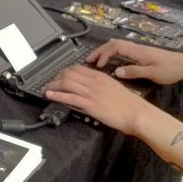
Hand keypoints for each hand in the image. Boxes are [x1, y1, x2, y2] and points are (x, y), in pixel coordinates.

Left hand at [44, 64, 161, 135]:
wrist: (136, 113)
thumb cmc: (129, 104)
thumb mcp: (113, 88)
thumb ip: (101, 85)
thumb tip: (90, 88)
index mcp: (100, 76)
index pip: (77, 68)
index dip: (64, 71)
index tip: (59, 77)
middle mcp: (94, 81)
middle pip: (69, 74)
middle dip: (56, 78)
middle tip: (50, 84)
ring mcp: (91, 92)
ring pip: (66, 83)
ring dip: (53, 86)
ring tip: (45, 89)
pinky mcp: (90, 104)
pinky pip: (70, 97)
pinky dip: (57, 95)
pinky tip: (50, 95)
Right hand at [85, 38, 182, 84]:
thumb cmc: (170, 70)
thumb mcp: (153, 73)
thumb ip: (134, 72)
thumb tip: (116, 72)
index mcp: (137, 51)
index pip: (115, 47)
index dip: (103, 54)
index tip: (97, 66)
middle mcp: (136, 48)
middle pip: (113, 44)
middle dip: (99, 51)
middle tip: (88, 61)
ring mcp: (139, 50)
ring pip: (117, 46)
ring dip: (105, 52)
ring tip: (96, 62)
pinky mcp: (142, 54)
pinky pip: (122, 50)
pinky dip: (112, 54)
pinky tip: (111, 62)